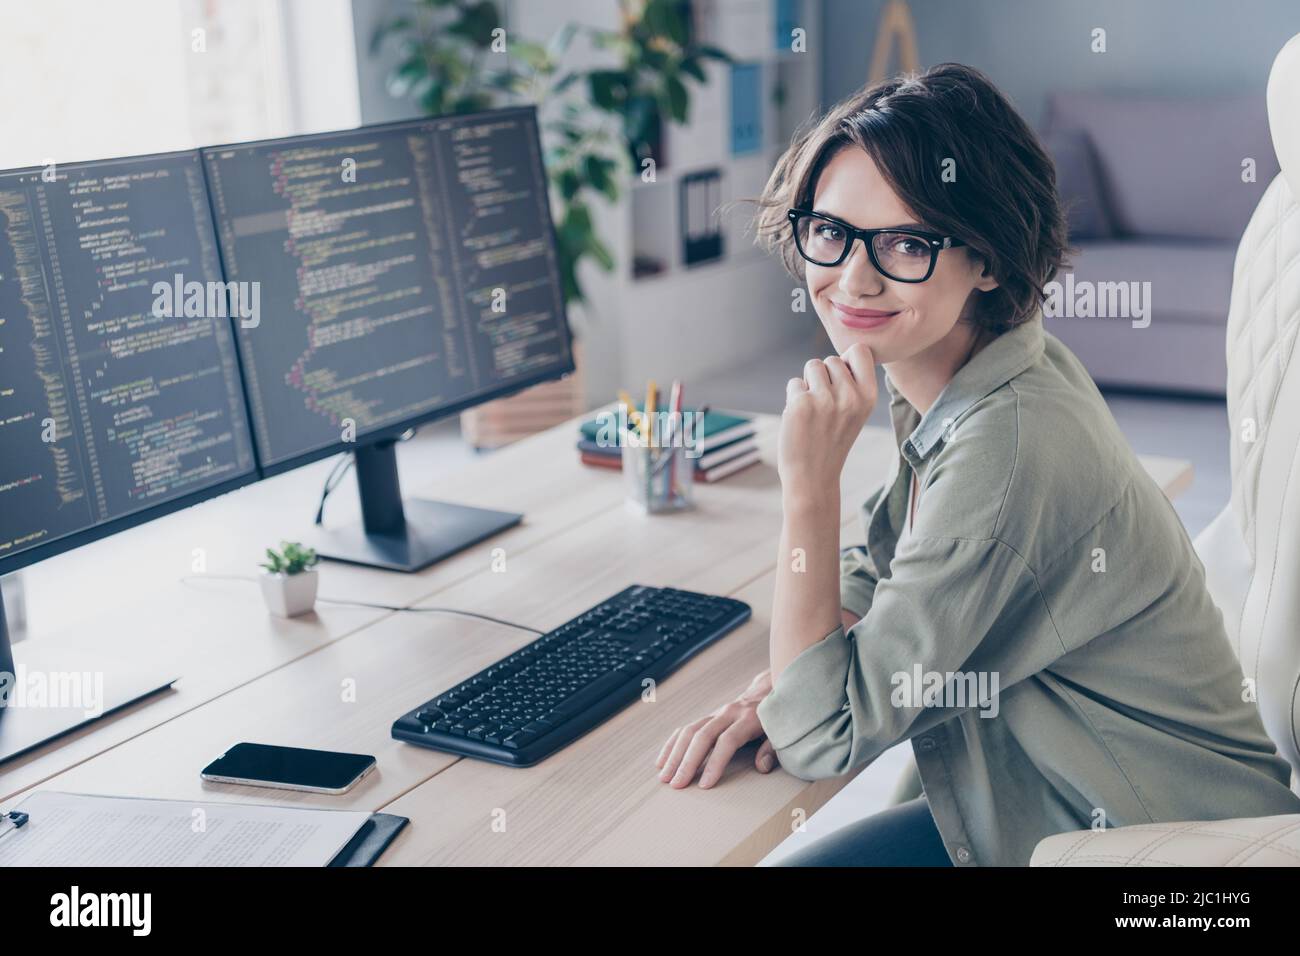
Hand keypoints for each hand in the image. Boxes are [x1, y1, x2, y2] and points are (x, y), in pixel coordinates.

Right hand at [655, 669, 776, 788]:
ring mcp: (715, 714)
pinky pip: (684, 729)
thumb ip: (771, 749)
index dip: (715, 762)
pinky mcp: (707, 717)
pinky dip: (672, 745)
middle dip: (687, 762)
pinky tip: (662, 762)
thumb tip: (762, 767)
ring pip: (689, 731)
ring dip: (674, 755)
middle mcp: (728, 713)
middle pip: (702, 736)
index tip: (704, 785)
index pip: (727, 741)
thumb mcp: (780, 732)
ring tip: (664, 777)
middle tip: (676, 784)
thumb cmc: (775, 718)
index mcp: (748, 718)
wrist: (767, 691)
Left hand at [777, 343, 876, 500]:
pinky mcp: (801, 404)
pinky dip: (793, 397)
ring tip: (813, 410)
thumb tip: (839, 355)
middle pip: (831, 359)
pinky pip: (794, 383)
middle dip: (823, 376)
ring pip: (811, 366)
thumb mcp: (855, 413)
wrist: (813, 476)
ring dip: (808, 384)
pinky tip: (800, 419)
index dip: (846, 360)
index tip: (841, 379)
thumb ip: (852, 384)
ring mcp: (825, 399)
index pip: (860, 351)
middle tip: (824, 405)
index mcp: (868, 397)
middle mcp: (850, 396)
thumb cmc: (832, 440)